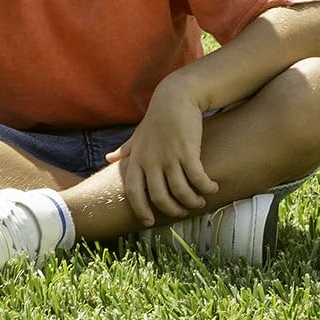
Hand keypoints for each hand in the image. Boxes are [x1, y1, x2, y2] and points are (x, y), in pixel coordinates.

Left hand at [106, 82, 219, 225]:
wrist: (175, 97)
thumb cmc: (156, 119)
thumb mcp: (137, 135)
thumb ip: (125, 150)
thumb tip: (108, 159)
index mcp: (138, 159)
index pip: (133, 191)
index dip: (140, 209)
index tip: (149, 222)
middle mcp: (151, 160)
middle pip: (159, 196)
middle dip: (172, 209)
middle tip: (183, 211)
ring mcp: (169, 156)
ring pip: (180, 191)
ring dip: (192, 201)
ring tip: (200, 201)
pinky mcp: (187, 150)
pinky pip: (197, 178)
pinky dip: (206, 187)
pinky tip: (212, 188)